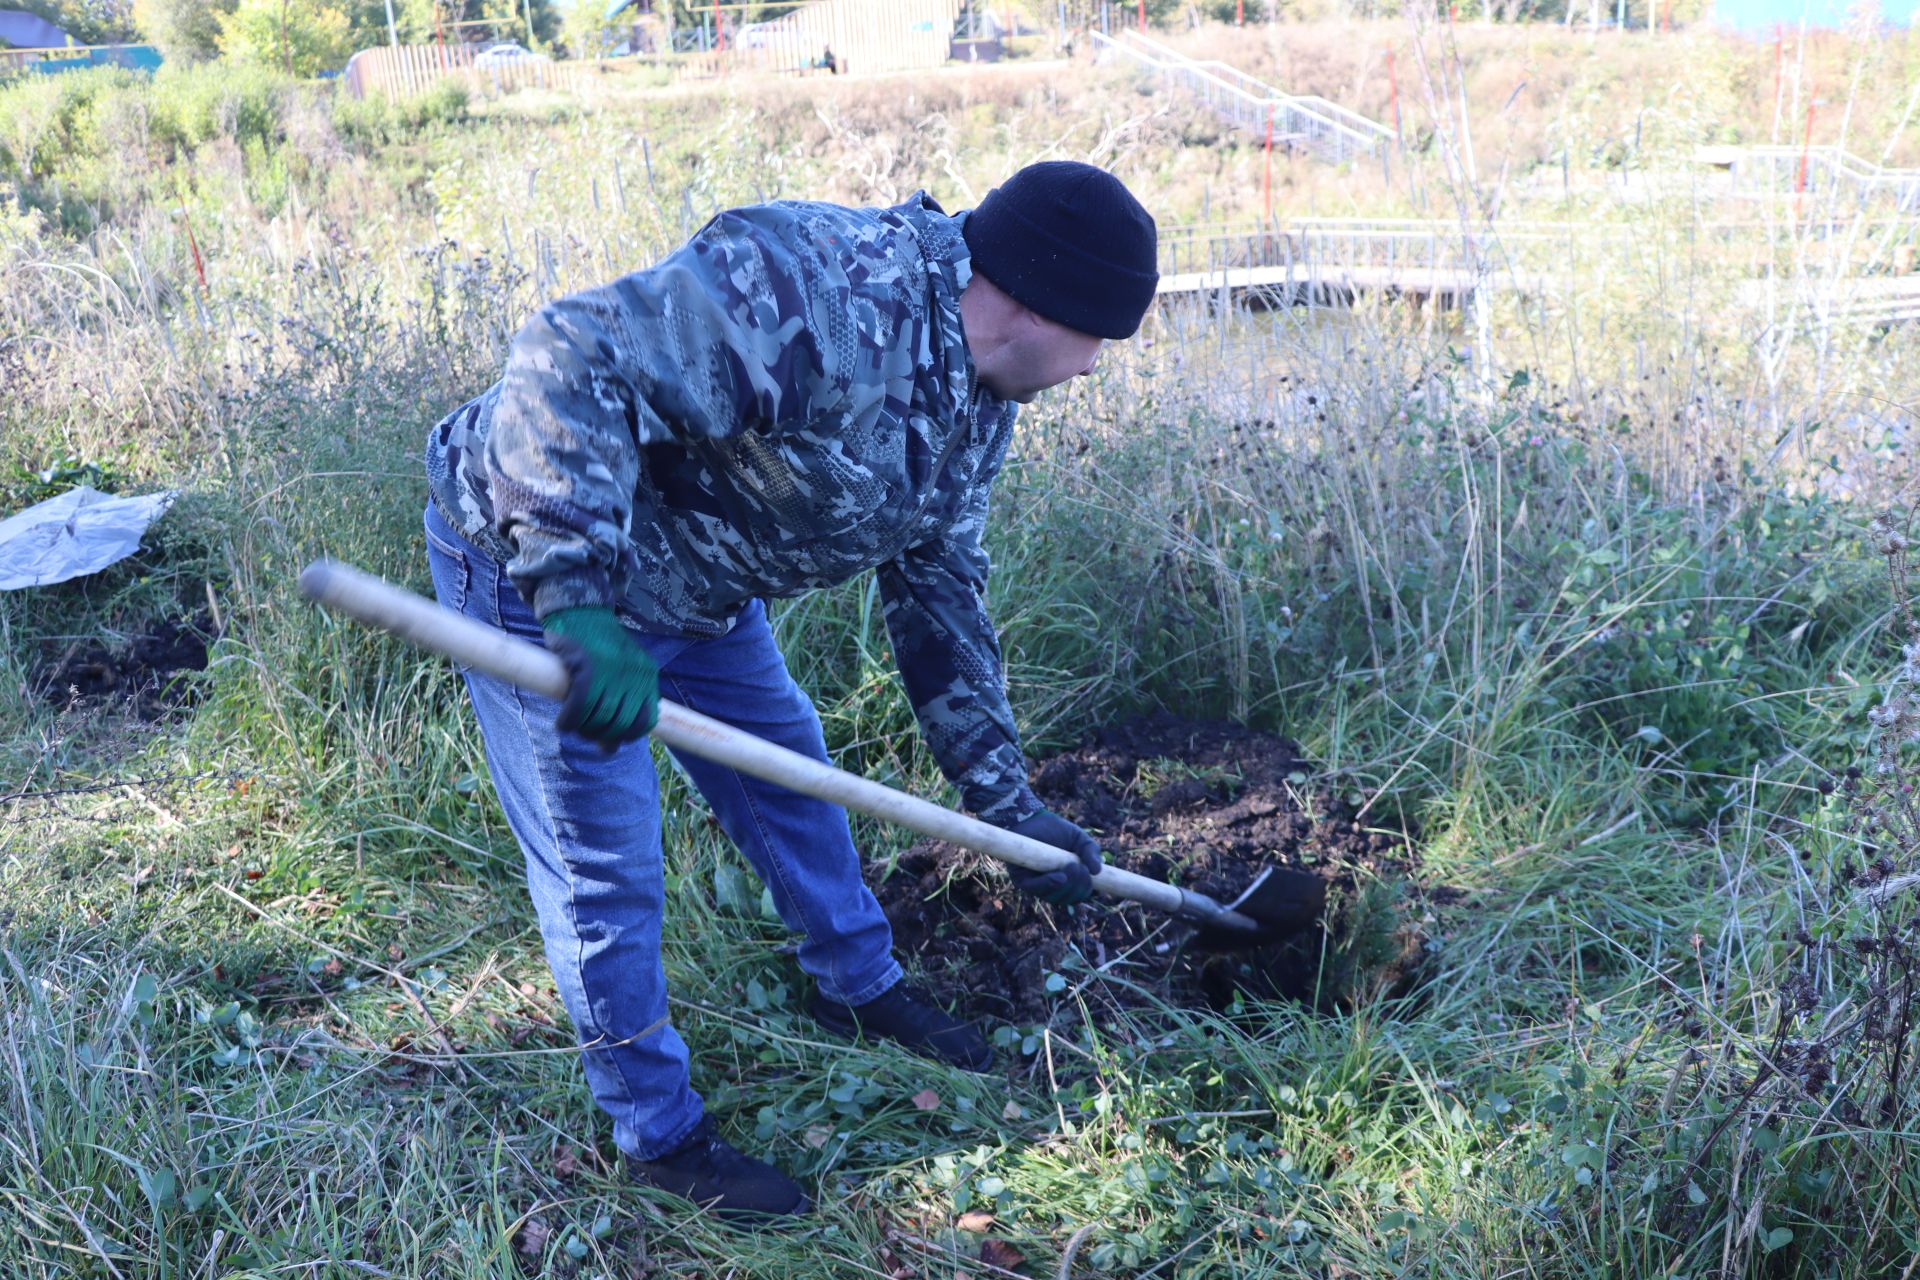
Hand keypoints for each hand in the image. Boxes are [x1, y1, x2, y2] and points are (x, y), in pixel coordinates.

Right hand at [542, 606, 658, 745]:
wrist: (580, 608)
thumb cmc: (598, 643)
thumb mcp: (624, 666)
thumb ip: (623, 696)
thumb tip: (611, 743)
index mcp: (647, 676)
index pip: (646, 720)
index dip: (627, 736)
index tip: (611, 738)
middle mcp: (634, 675)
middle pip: (621, 724)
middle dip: (602, 737)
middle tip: (587, 733)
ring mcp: (611, 671)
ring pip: (599, 718)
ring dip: (584, 730)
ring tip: (575, 727)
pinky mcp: (586, 666)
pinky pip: (579, 706)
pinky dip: (569, 721)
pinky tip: (563, 724)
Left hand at [1004, 809, 1102, 905]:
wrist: (1032, 818)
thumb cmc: (1056, 830)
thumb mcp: (1079, 839)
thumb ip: (1091, 852)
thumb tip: (1097, 871)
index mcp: (1069, 879)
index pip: (1081, 894)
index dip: (1088, 890)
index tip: (1094, 880)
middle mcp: (1054, 885)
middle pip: (1070, 898)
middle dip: (1079, 886)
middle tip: (1081, 869)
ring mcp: (1039, 884)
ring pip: (1055, 897)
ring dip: (1067, 886)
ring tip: (1072, 867)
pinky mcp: (1023, 880)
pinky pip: (1036, 889)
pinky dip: (1050, 885)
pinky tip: (1059, 877)